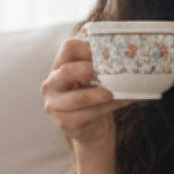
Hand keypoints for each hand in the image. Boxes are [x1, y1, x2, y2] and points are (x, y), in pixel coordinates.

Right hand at [41, 35, 127, 150]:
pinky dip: (107, 108)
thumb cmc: (90, 96)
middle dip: (89, 71)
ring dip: (100, 95)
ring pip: (78, 98)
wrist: (88, 126)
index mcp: (58, 67)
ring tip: (115, 93)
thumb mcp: (90, 78)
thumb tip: (123, 57)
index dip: (89, 47)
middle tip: (109, 72)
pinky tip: (122, 101)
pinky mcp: (64, 122)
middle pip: (67, 71)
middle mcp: (50, 84)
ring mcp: (54, 105)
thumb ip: (98, 65)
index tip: (107, 53)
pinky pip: (87, 114)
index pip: (69, 47)